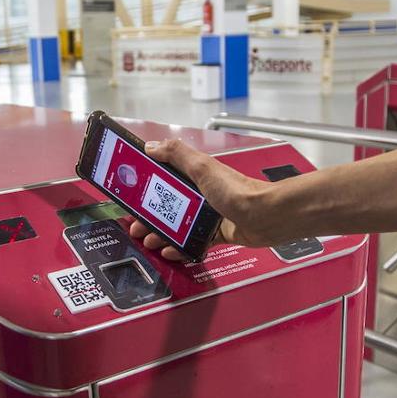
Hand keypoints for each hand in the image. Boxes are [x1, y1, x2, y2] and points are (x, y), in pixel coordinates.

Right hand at [128, 139, 272, 260]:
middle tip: (136, 225)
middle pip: (167, 205)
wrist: (265, 217)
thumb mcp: (203, 168)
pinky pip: (193, 241)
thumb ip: (177, 154)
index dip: (145, 187)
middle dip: (148, 216)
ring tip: (150, 241)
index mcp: (195, 175)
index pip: (163, 178)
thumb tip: (152, 146)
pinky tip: (171, 251)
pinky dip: (180, 247)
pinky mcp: (216, 232)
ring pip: (177, 225)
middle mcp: (200, 193)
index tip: (131, 195)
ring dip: (161, 234)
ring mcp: (208, 214)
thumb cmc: (239, 191)